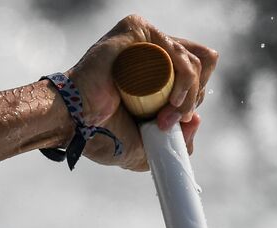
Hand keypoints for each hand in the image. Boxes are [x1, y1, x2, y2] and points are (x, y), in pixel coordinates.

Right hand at [65, 14, 218, 170]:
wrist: (74, 122)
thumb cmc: (99, 134)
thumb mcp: (145, 148)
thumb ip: (173, 143)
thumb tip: (194, 120)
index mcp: (156, 72)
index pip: (198, 75)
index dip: (193, 101)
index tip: (173, 124)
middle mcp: (153, 52)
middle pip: (202, 64)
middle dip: (193, 99)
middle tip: (170, 121)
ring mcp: (146, 40)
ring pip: (195, 59)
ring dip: (189, 93)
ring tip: (167, 114)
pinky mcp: (137, 30)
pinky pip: (176, 48)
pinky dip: (185, 76)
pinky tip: (172, 98)